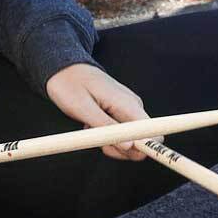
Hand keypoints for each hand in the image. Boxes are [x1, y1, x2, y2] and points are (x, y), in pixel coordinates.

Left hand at [45, 64, 163, 160]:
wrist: (63, 68)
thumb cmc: (70, 85)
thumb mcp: (83, 108)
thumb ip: (107, 127)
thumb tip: (130, 146)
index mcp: (128, 104)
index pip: (155, 132)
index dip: (146, 148)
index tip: (122, 150)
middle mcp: (133, 107)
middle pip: (142, 141)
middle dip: (121, 149)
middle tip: (98, 140)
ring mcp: (127, 110)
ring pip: (130, 140)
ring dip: (111, 143)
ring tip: (91, 128)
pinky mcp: (120, 113)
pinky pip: (120, 134)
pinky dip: (106, 136)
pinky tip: (92, 125)